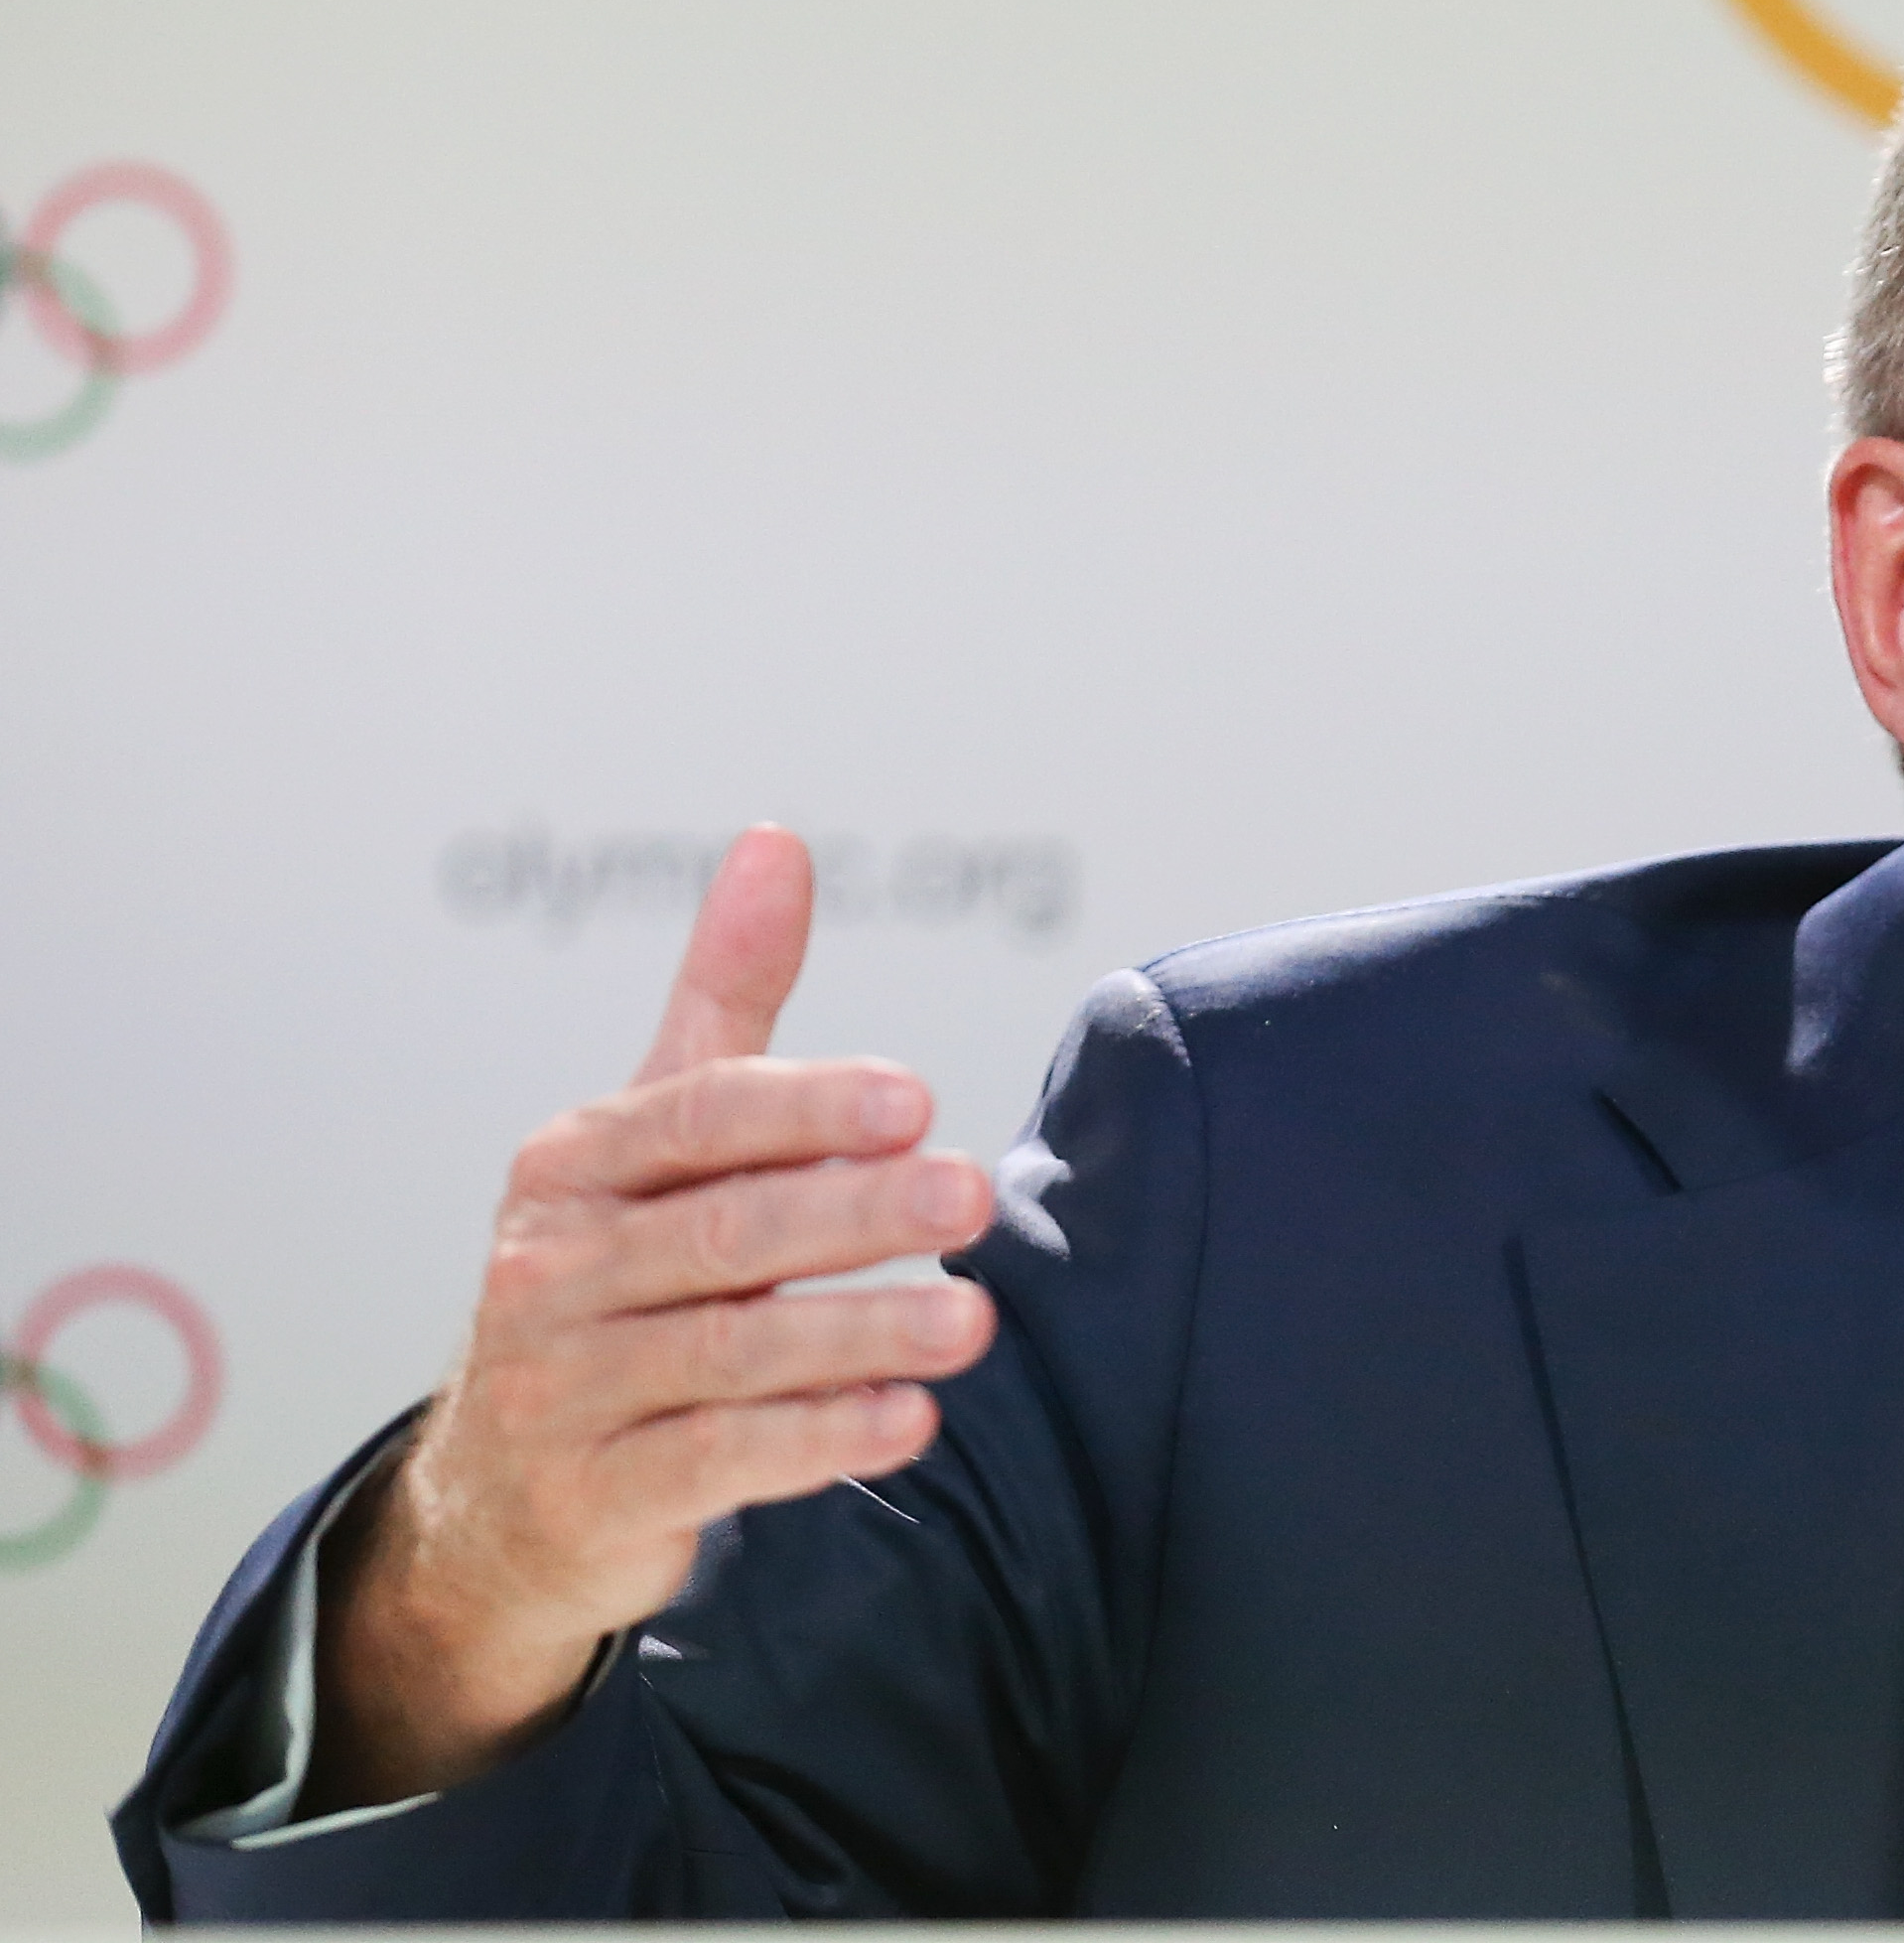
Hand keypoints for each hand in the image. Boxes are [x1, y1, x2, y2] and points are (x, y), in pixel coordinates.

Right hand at [307, 826, 997, 1808]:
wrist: (498, 1492)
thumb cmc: (611, 1279)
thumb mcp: (651, 1135)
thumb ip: (724, 997)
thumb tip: (777, 840)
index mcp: (573, 1166)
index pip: (698, 1118)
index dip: (806, 1107)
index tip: (915, 1099)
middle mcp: (551, 1269)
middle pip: (724, 1234)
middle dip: (856, 1214)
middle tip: (974, 1196)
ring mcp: (560, 1388)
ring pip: (729, 1354)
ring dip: (861, 1335)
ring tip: (974, 1321)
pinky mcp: (591, 1494)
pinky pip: (716, 1461)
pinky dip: (818, 1441)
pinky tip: (911, 1420)